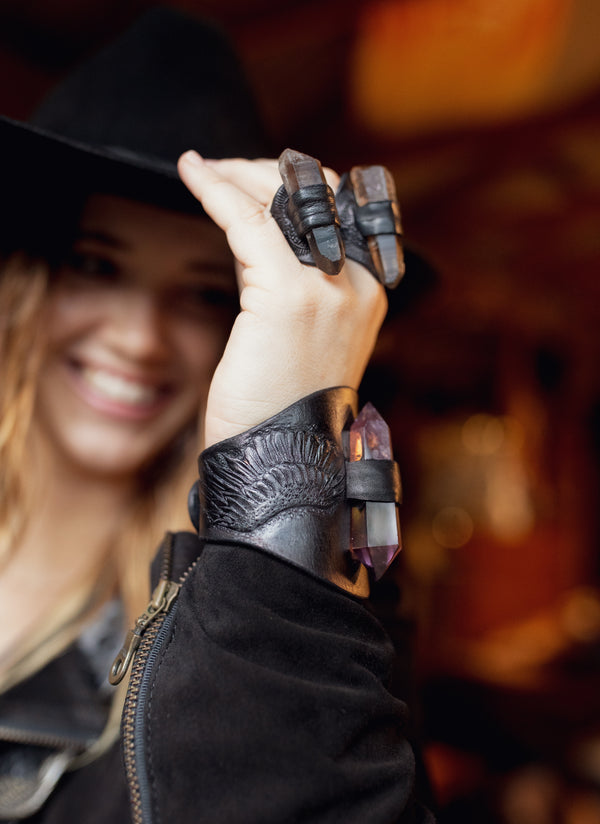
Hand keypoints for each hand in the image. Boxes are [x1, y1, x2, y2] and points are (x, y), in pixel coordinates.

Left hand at [177, 152, 387, 447]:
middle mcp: (359, 285)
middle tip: (222, 170)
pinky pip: (249, 221)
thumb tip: (253, 234)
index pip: (340, 211)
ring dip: (237, 175)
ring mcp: (331, 289)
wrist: (279, 460)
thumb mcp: (294, 336)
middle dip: (265, 173)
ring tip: (202, 169)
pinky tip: (192, 173)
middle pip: (317, 195)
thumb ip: (287, 284)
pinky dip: (216, 191)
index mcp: (369, 294)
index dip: (296, 185)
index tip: (251, 176)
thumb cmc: (278, 407)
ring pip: (284, 201)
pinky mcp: (290, 296)